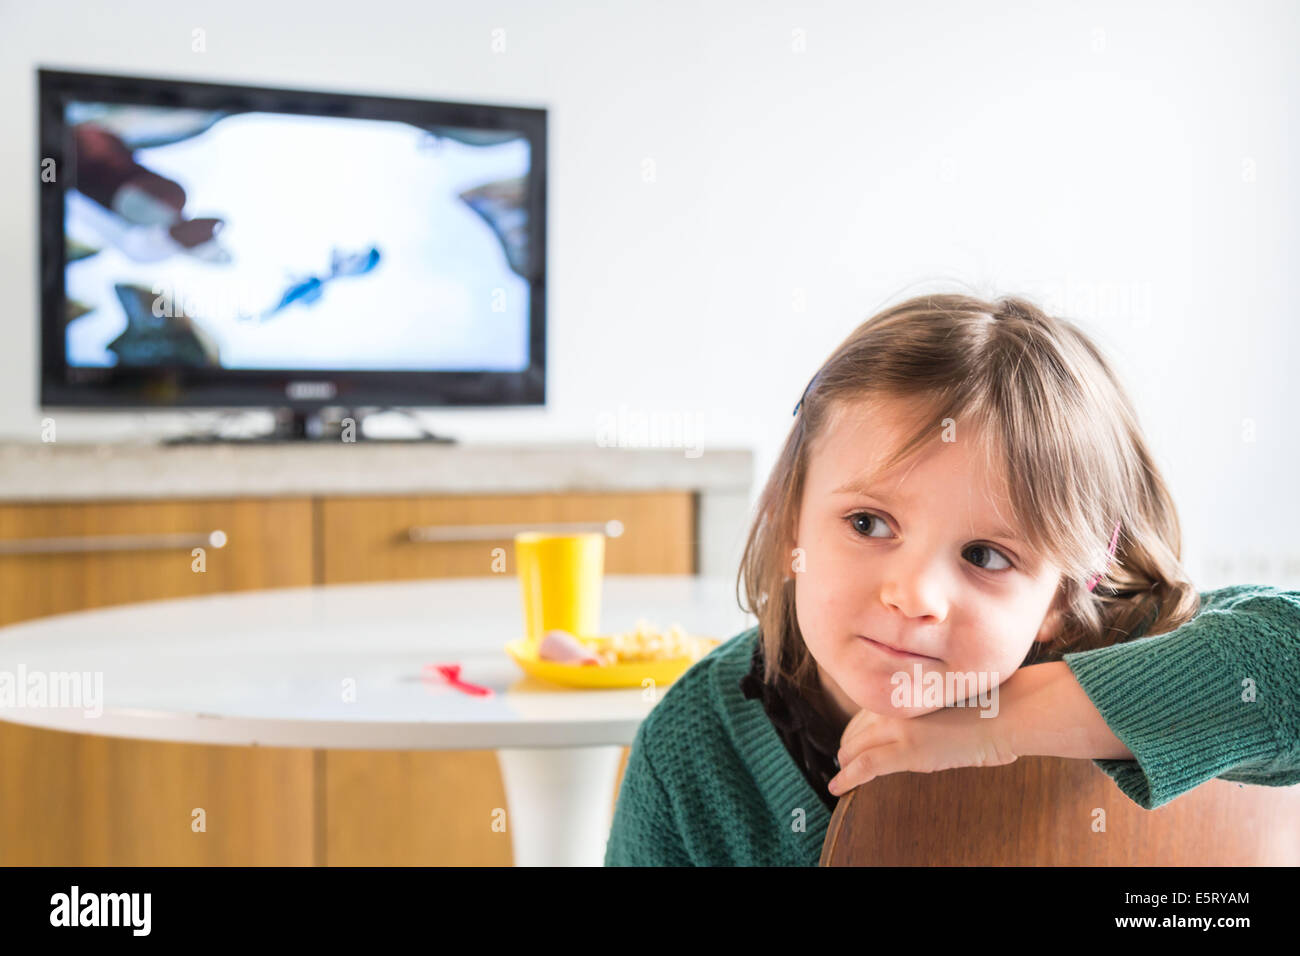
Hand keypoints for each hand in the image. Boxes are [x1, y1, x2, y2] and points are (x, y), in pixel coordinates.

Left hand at [827, 703, 1020, 796]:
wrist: (1006, 712)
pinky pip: (865, 766)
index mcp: (906, 691)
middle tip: (844, 759)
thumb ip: (934, 707)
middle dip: (848, 746)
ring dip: (846, 763)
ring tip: (841, 773)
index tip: (853, 737)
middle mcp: (897, 706)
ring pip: (855, 747)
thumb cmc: (993, 705)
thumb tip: (934, 719)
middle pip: (856, 729)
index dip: (857, 728)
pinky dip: (847, 778)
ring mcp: (899, 728)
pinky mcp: (906, 751)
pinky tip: (837, 787)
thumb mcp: (954, 697)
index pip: (867, 711)